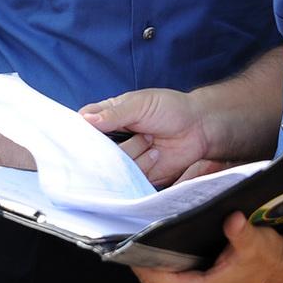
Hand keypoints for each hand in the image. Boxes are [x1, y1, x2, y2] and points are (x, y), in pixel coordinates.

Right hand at [79, 88, 207, 186]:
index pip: (85, 125)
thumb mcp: (140, 104)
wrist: (201, 128)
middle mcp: (115, 138)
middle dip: (105, 147)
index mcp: (110, 116)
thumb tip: (86, 119)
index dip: (82, 131)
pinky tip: (153, 155)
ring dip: (130, 153)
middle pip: (96, 150)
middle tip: (120, 139)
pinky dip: (140, 167)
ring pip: (113, 164)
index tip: (82, 134)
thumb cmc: (172, 109)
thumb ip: (113, 113)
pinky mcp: (139, 174)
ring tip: (149, 140)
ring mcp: (126, 157)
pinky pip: (129, 178)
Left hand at [132, 212, 282, 282]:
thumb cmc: (273, 259)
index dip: (137, 261)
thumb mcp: (256, 243)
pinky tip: (167, 241)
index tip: (122, 241)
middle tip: (130, 230)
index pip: (155, 279)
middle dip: (143, 257)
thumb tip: (231, 220)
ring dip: (156, 259)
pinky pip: (177, 277)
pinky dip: (169, 261)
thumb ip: (240, 233)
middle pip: (156, 279)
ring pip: (166, 278)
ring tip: (145, 232)